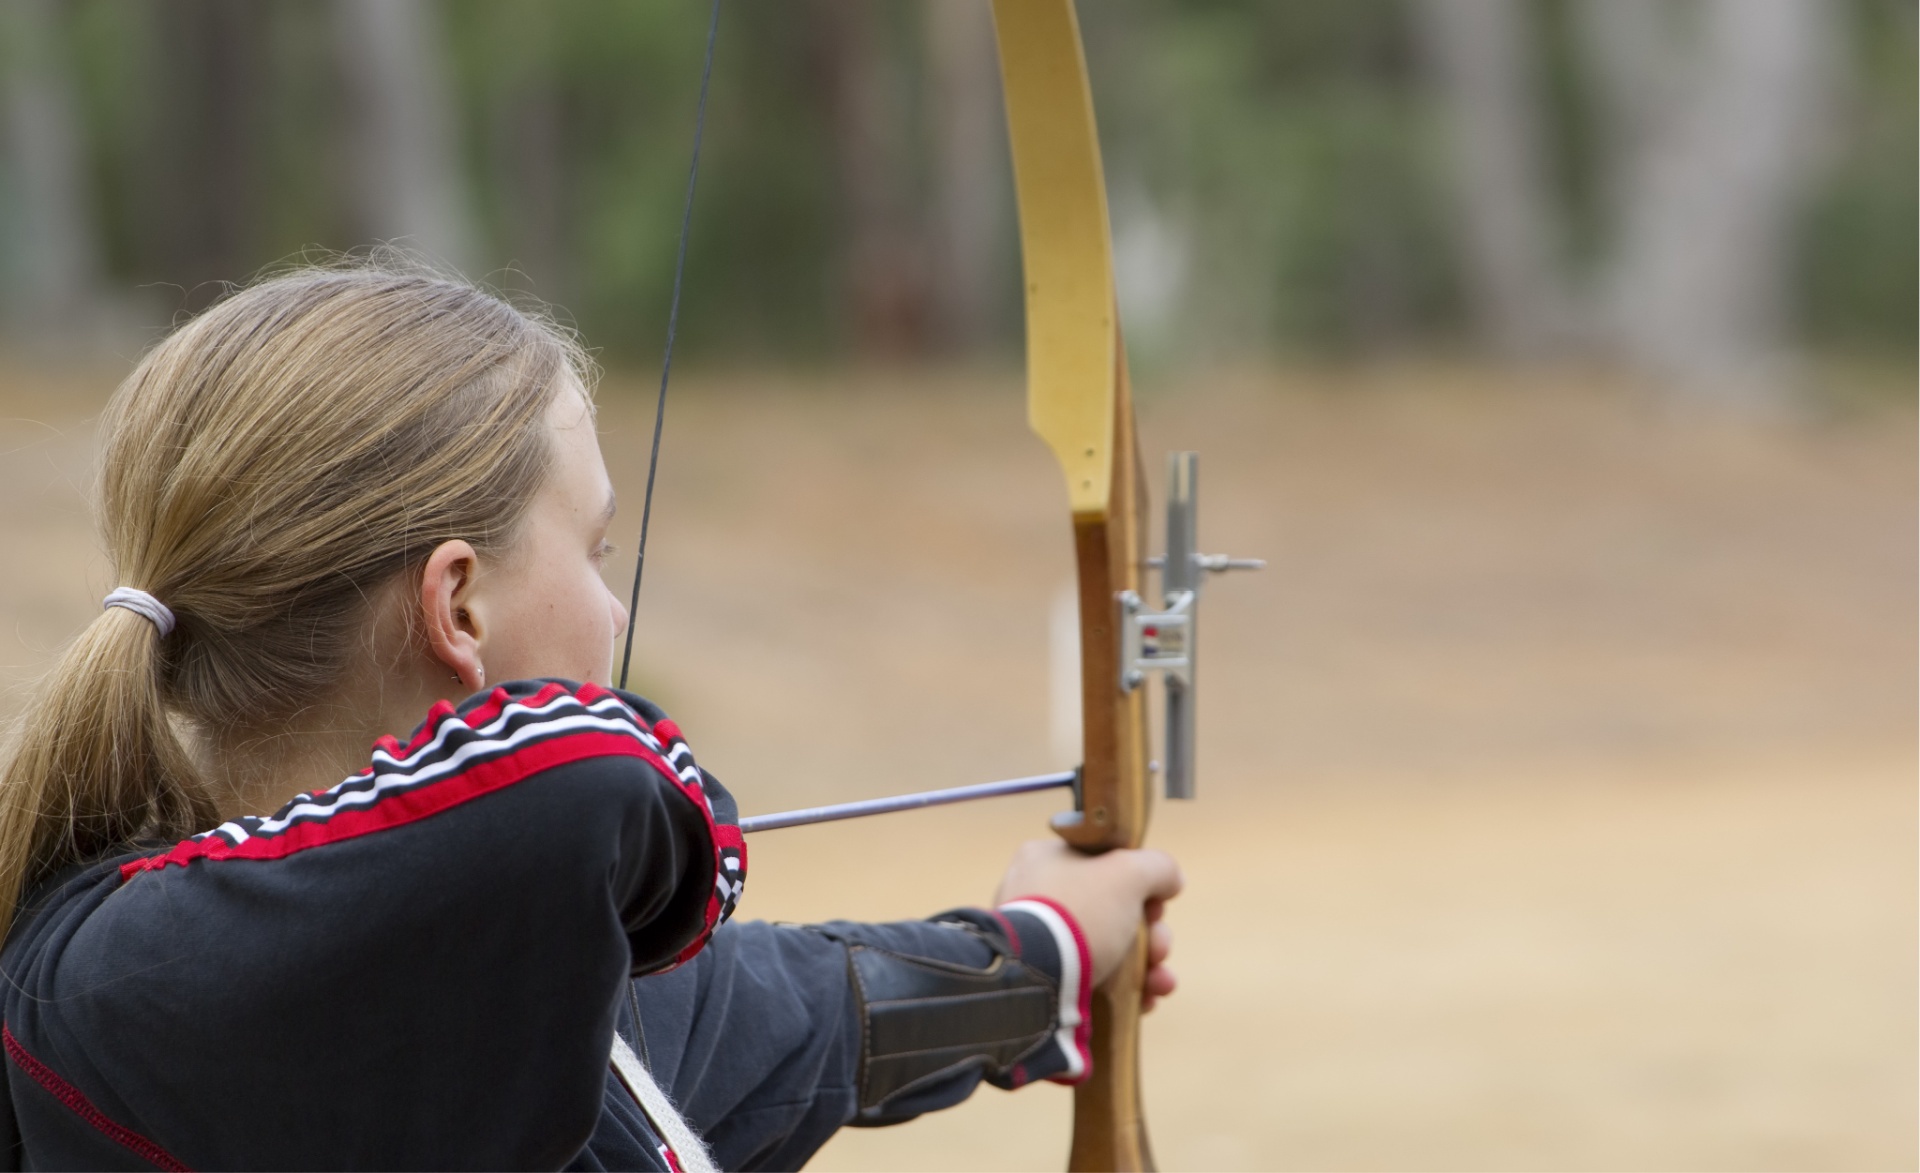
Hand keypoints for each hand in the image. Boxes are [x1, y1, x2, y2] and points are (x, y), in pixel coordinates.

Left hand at [994, 839, 1182, 1008]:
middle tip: (1160, 949)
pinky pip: (1095, 979)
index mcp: (1046, 860)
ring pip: (1108, 948)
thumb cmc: (1080, 913)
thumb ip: (1157, 867)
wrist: (1037, 979)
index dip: (1140, 884)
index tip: (1156, 905)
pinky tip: (1147, 1000)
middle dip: (1151, 935)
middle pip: (1113, 910)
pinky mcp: (1047, 979)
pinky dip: (1126, 990)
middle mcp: (1038, 897)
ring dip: (1146, 966)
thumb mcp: (1129, 873)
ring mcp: (1041, 941)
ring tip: (1160, 983)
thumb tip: (1171, 880)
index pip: (1104, 864)